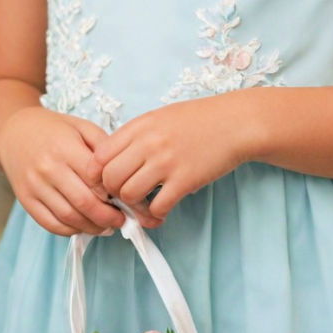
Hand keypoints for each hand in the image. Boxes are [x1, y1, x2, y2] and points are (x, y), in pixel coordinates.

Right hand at [0, 106, 126, 236]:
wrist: (14, 131)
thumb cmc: (53, 129)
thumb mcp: (82, 127)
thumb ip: (104, 146)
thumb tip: (123, 174)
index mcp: (65, 147)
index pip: (95, 179)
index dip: (115, 194)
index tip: (126, 199)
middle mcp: (48, 168)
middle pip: (84, 203)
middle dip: (108, 217)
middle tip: (121, 220)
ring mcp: (34, 186)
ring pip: (69, 218)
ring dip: (92, 227)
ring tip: (106, 226)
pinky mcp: (26, 200)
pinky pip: (51, 224)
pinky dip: (70, 231)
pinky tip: (83, 226)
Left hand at [93, 96, 250, 222]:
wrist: (234, 123)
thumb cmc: (197, 119)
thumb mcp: (159, 117)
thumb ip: (134, 136)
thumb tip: (112, 160)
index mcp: (139, 126)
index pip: (99, 156)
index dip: (98, 175)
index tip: (106, 182)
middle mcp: (148, 143)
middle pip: (110, 178)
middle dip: (112, 193)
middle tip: (123, 197)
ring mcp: (166, 162)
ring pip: (129, 195)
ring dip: (133, 206)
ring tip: (143, 206)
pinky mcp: (185, 180)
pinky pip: (158, 206)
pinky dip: (155, 214)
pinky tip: (160, 211)